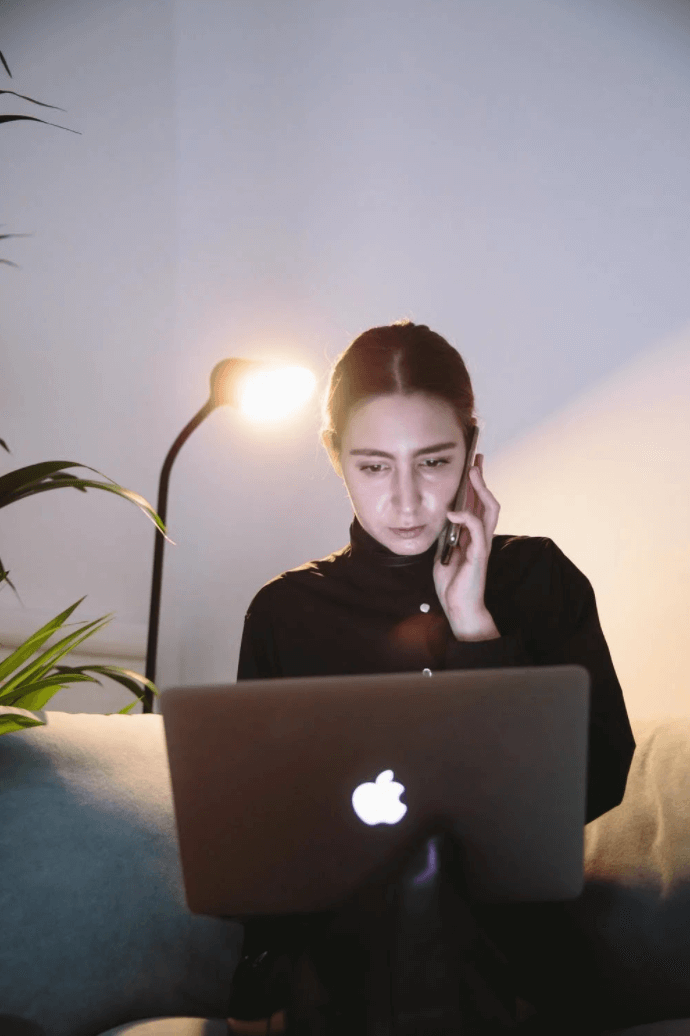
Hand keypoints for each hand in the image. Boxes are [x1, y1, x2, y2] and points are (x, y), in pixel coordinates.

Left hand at [433, 454, 500, 639]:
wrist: (459, 607)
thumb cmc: (452, 582)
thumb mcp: (443, 551)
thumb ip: (446, 533)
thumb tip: (441, 514)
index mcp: (472, 534)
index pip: (477, 504)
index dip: (475, 484)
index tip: (471, 465)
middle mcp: (481, 536)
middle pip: (487, 500)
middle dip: (482, 479)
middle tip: (477, 459)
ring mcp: (482, 544)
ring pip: (489, 510)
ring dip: (481, 490)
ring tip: (472, 474)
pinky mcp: (479, 554)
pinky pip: (477, 530)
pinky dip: (466, 517)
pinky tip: (453, 511)